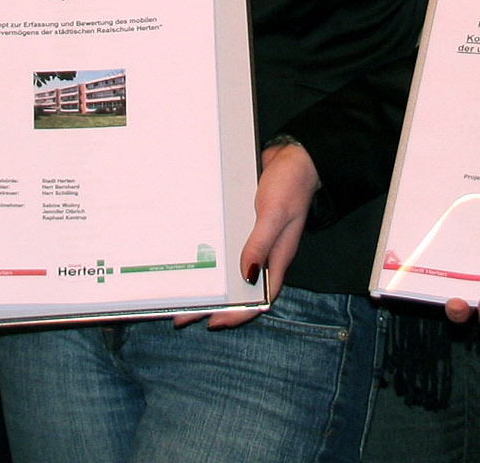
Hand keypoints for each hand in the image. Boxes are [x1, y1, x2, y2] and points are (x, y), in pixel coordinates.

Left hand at [194, 141, 318, 329]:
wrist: (294, 156)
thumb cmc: (292, 185)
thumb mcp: (275, 214)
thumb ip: (261, 243)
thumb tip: (247, 275)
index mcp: (277, 258)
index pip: (259, 298)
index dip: (238, 314)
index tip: (214, 322)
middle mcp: (265, 255)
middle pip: (240, 288)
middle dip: (215, 304)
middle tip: (185, 315)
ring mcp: (255, 241)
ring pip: (231, 270)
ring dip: (211, 283)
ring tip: (185, 294)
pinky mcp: (245, 227)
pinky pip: (228, 248)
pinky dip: (213, 257)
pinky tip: (195, 259)